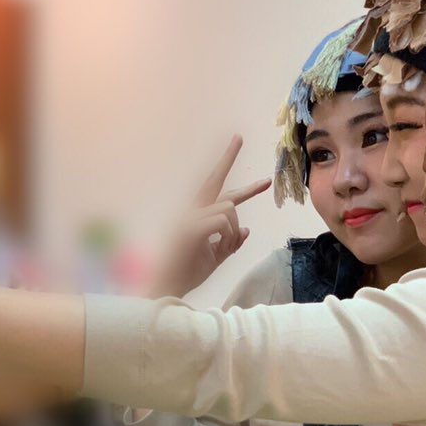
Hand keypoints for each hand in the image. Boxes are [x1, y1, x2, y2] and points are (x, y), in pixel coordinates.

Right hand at [148, 135, 270, 297]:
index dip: (243, 188)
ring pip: (228, 208)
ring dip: (233, 230)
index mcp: (194, 217)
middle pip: (215, 181)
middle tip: (237, 137)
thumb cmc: (183, 274)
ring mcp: (186, 216)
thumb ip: (230, 244)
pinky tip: (220, 248)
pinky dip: (228, 236)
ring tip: (223, 249)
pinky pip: (223, 221)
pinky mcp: (187, 225)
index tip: (261, 179)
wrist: (163, 288)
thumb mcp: (213, 259)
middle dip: (227, 157)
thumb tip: (247, 230)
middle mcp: (188, 211)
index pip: (219, 195)